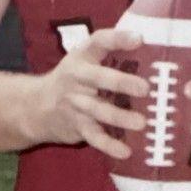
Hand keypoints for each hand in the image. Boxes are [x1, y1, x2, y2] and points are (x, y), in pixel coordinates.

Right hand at [26, 29, 148, 159]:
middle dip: (121, 82)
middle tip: (145, 88)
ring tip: (142, 123)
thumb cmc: (74, 80)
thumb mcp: (85, 61)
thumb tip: (154, 50)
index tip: (138, 39)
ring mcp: (75, 103)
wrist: (36, 107)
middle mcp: (77, 77)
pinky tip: (125, 151)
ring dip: (120, 117)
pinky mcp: (76, 126)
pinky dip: (109, 145)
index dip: (117, 39)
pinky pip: (94, 136)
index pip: (99, 41)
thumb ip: (111, 56)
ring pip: (98, 109)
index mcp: (83, 56)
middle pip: (97, 78)